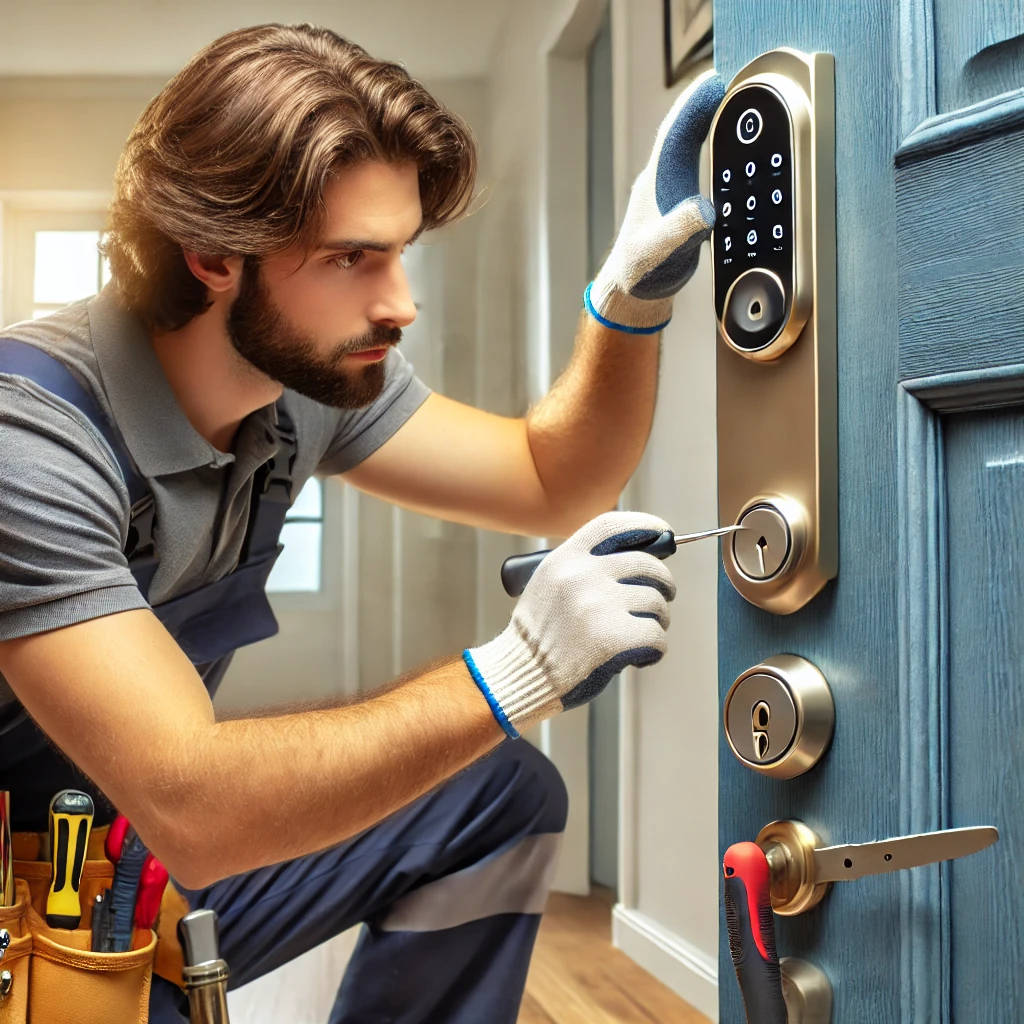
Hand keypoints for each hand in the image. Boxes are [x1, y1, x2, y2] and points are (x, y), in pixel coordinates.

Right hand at [463, 511, 675, 736]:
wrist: (522, 673)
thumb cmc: (541, 635)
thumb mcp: (551, 584)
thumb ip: (586, 567)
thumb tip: (643, 557)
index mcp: (566, 558)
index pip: (613, 525)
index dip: (646, 525)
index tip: (663, 532)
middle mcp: (582, 576)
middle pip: (648, 565)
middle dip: (664, 583)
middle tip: (661, 599)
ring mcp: (597, 606)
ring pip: (656, 603)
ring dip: (658, 620)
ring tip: (640, 634)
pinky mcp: (612, 637)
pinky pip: (656, 636)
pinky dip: (655, 649)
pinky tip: (640, 656)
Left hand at [587, 70, 724, 333]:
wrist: (632, 292)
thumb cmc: (639, 273)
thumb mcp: (659, 252)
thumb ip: (680, 230)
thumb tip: (705, 210)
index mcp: (655, 185)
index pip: (674, 136)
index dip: (693, 107)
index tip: (714, 82)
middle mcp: (661, 182)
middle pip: (682, 133)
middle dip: (703, 105)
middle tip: (728, 80)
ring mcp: (669, 192)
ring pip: (688, 147)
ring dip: (705, 122)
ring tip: (728, 101)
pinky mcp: (678, 204)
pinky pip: (695, 166)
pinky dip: (709, 150)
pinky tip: (722, 145)